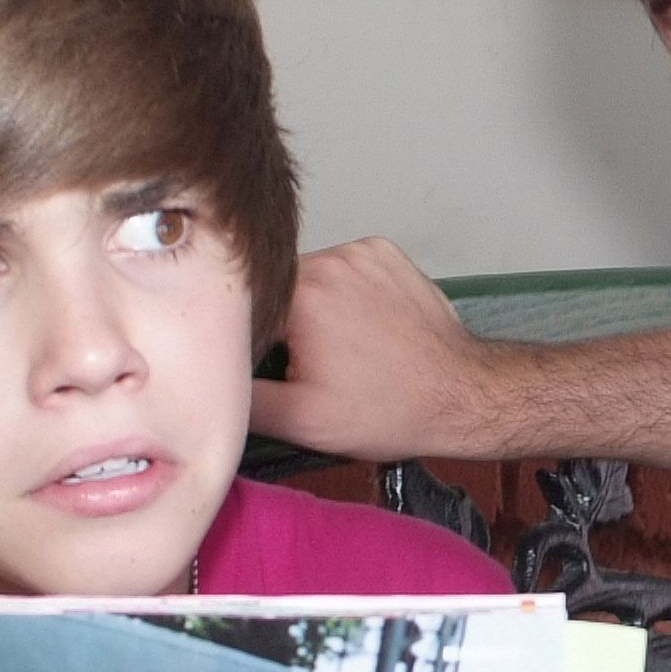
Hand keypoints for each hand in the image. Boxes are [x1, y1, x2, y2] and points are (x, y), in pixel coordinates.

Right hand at [251, 238, 505, 463]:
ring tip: (341, 346)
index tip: (270, 368)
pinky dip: (345, 292)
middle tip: (310, 363)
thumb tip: (209, 381)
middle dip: (283, 324)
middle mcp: (330, 259)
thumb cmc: (389, 410)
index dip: (250, 342)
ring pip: (308, 275)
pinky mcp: (386, 252)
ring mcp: (362, 250)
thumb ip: (243, 398)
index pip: (245, 308)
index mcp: (301, 295)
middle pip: (276, 288)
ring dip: (311, 306)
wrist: (461, 394)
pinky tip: (363, 326)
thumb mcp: (302, 420)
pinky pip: (344, 266)